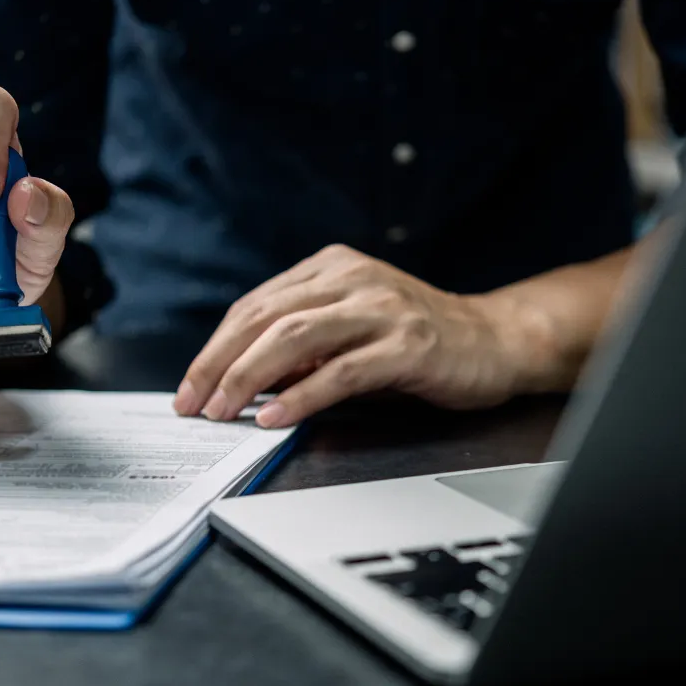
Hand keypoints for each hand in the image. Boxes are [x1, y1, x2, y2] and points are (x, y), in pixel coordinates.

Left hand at [174, 244, 536, 426]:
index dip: (216, 347)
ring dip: (248, 378)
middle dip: (219, 365)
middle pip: (265, 319)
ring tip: (221, 411)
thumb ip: (302, 343)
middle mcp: (353, 279)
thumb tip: (241, 379)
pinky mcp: (407, 345)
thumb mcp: (351, 327)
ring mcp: (381, 309)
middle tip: (192, 403)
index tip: (191, 385)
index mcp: (332, 268)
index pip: (255, 305)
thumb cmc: (417, 338)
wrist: (494, 340)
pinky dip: (300, 397)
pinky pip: (340, 372)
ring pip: (294, 339)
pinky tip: (274, 418)